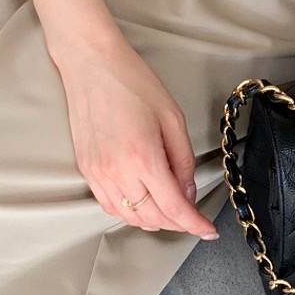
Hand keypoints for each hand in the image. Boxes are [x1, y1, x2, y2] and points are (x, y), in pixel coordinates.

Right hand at [51, 20, 219, 239]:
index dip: (194, 224)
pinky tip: (143, 203)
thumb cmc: (132, 82)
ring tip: (171, 211)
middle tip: (193, 217)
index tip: (208, 230)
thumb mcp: (172, 117)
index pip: (173, 207)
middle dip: (177, 223)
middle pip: (152, 218)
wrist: (91, 64)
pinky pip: (109, 205)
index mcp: (143, 157)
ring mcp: (97, 173)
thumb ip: (183, 160)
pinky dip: (130, 212)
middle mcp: (117, 171)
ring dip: (154, 220)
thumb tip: (187, 192)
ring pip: (130, 217)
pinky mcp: (86, 170)